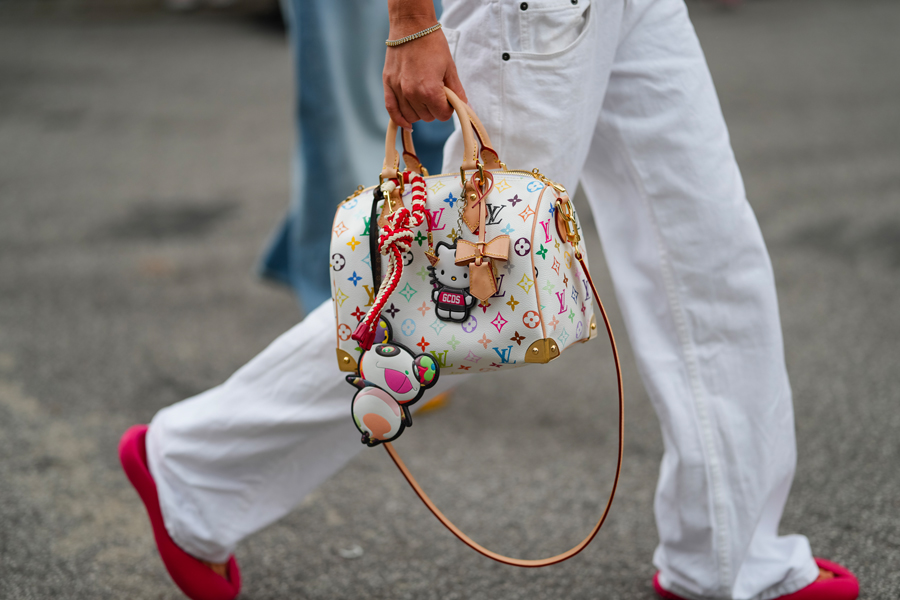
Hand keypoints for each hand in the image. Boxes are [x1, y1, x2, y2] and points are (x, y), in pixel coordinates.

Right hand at [383, 13, 466, 128]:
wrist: (412, 26)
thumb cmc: (432, 44)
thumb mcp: (450, 68)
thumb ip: (457, 93)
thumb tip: (467, 109)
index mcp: (429, 90)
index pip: (442, 115)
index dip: (448, 109)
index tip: (448, 99)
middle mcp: (412, 93)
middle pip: (427, 117)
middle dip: (434, 109)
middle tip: (436, 93)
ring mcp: (398, 89)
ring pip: (411, 116)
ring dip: (420, 112)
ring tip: (423, 98)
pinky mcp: (388, 84)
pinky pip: (391, 110)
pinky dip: (399, 119)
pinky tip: (407, 124)